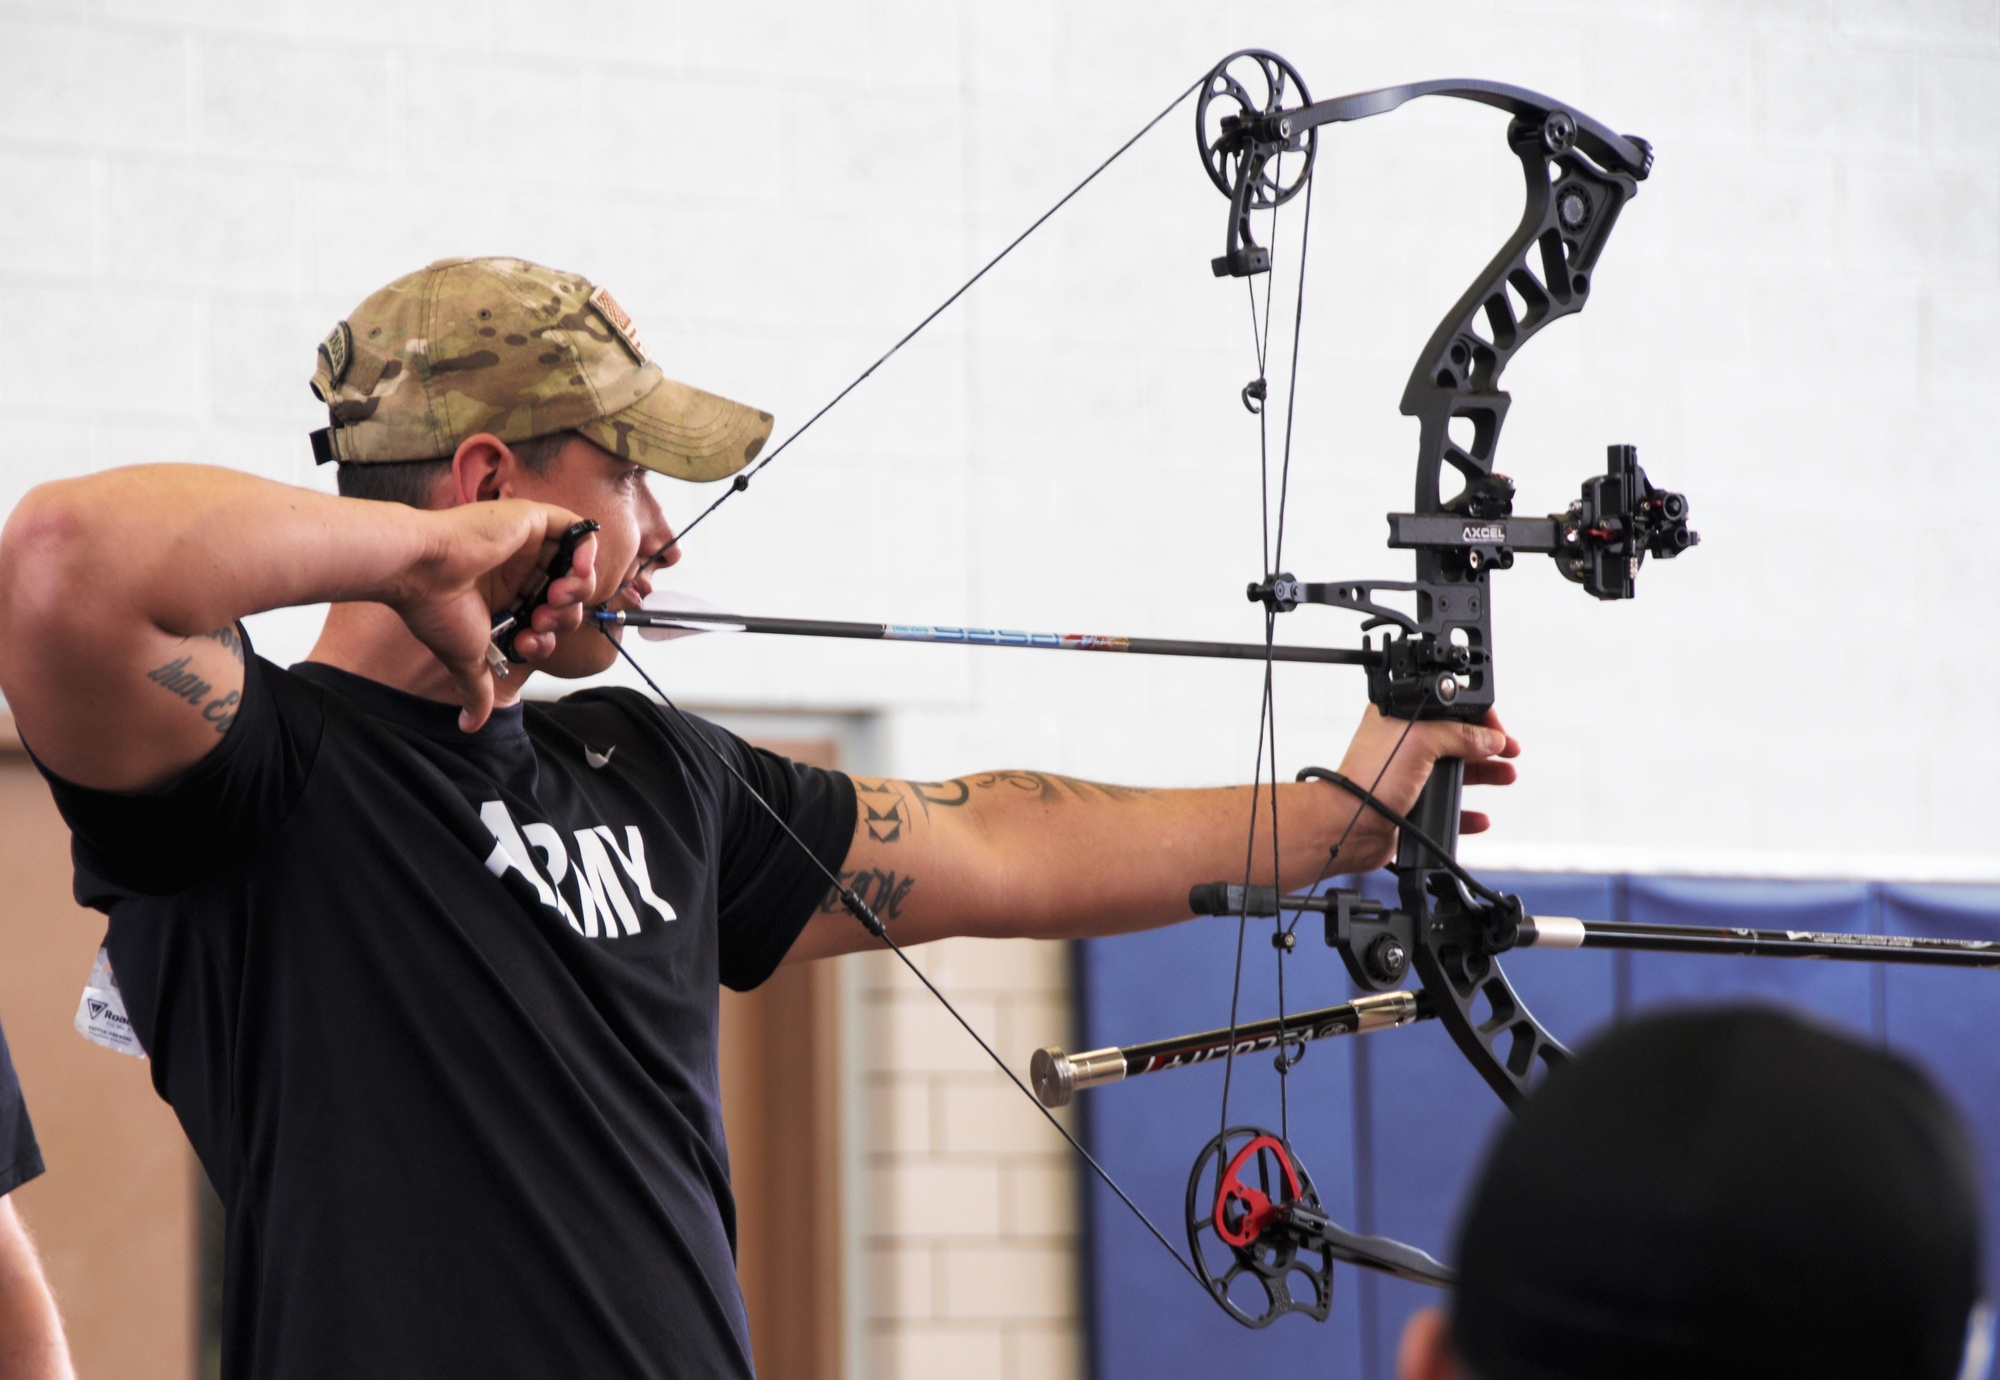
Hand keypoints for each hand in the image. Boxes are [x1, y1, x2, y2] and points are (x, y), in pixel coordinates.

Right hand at [389, 500, 597, 730]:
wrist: (422, 569)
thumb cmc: (437, 607)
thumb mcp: (466, 657)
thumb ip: (477, 689)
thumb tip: (471, 727)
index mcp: (504, 596)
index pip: (545, 617)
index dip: (548, 636)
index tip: (528, 643)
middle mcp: (517, 570)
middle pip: (566, 595)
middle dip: (564, 616)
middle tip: (543, 619)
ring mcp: (526, 544)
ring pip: (576, 566)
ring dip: (577, 590)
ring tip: (555, 597)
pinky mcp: (532, 520)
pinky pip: (579, 531)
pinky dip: (586, 554)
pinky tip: (573, 574)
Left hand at [1334, 704, 1518, 845]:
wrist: (1350, 827)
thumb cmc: (1370, 779)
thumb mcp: (1420, 741)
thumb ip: (1460, 735)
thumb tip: (1490, 739)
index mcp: (1400, 718)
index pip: (1446, 707)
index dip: (1475, 714)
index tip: (1496, 728)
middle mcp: (1405, 744)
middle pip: (1457, 738)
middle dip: (1487, 745)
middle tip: (1509, 751)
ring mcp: (1408, 775)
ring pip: (1456, 772)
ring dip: (1485, 774)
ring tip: (1506, 775)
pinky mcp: (1412, 805)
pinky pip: (1448, 807)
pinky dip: (1467, 812)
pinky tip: (1481, 816)